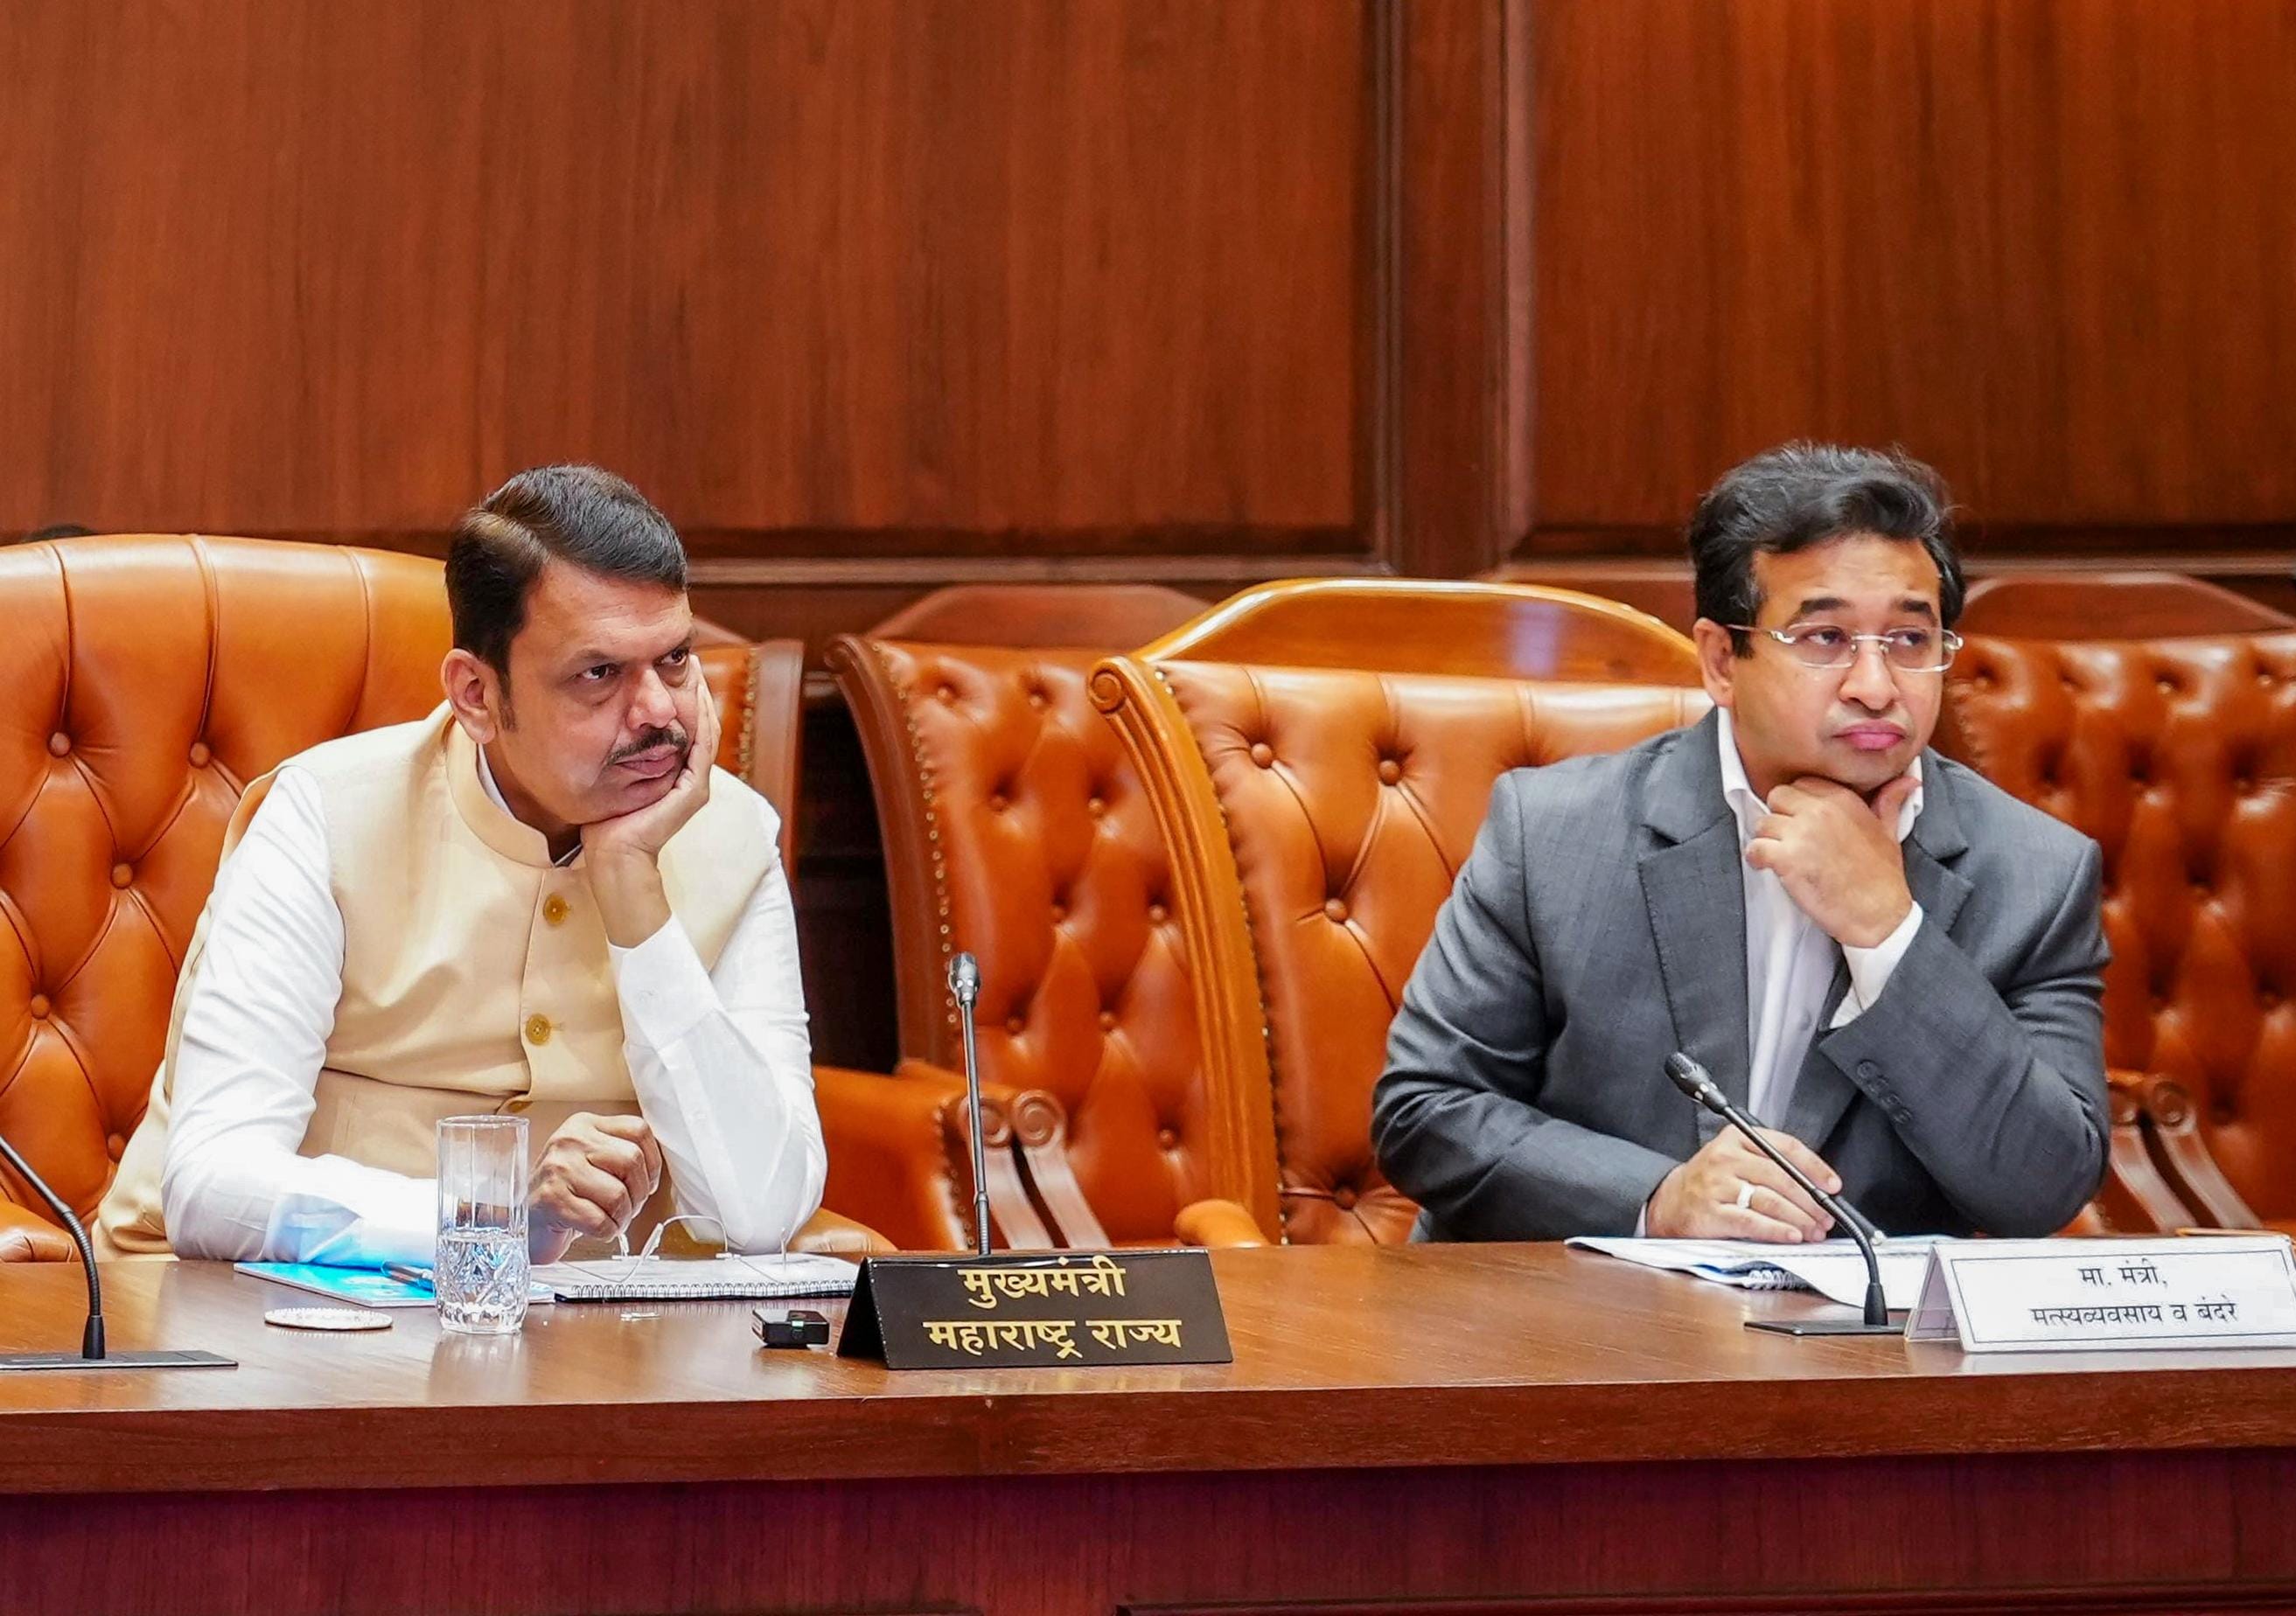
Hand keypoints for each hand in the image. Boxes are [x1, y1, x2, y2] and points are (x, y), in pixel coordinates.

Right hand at [529, 1113, 663, 1261]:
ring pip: (618, 1195)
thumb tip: (656, 1169)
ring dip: (622, 1217)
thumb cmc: (568, 1193)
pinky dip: (607, 1231)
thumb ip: (621, 1153)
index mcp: (584, 1124)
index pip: (638, 1130)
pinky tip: (594, 1229)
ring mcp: (558, 1169)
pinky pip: (600, 1221)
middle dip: (638, 1193)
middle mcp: (569, 1140)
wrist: (529, 1221)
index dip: (652, 1161)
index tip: (646, 1182)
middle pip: (632, 1161)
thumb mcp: (593, 1160)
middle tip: (627, 1207)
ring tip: (609, 1219)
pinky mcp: (551, 1200)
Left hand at [582, 679, 720, 869]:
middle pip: (702, 724)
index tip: (676, 669)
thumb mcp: (614, 778)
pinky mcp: (693, 791)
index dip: (686, 697)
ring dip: (703, 699)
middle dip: (698, 690)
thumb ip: (620, 755)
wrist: (614, 855)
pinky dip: (700, 721)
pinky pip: (702, 747)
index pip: (688, 728)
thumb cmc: (608, 823)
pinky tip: (694, 697)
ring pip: (707, 731)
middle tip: (691, 660)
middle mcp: (690, 777)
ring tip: (696, 670)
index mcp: (676, 774)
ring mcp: (695, 784)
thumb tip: (605, 727)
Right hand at [1645, 1127, 1841, 1241]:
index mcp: (1737, 1139)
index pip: (1785, 1147)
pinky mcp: (1712, 1212)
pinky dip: (1776, 1230)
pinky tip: (1791, 1235)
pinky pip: (1752, 1222)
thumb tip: (1816, 1188)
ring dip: (1799, 1218)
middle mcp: (1726, 1158)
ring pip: (1770, 1200)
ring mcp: (1717, 1185)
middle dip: (1811, 1201)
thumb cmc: (1709, 1182)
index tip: (1832, 1185)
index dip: (1815, 1167)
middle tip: (1826, 1217)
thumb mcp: (1735, 1160)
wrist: (1668, 1202)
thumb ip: (1771, 1165)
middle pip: (1782, 1177)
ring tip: (1813, 1230)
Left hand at [1744, 773, 1917, 946]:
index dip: (1798, 803)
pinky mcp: (1787, 860)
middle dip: (1779, 817)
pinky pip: (1755, 848)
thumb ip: (1888, 802)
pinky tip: (1768, 867)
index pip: (1801, 784)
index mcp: (1842, 799)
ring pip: (1762, 823)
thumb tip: (1908, 781)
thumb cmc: (1882, 877)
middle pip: (1777, 797)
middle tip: (1788, 839)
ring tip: (1780, 857)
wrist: (1879, 914)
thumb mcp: (1889, 832)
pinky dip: (1756, 859)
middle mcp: (1819, 811)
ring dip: (1767, 840)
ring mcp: (1801, 834)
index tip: (1802, 821)